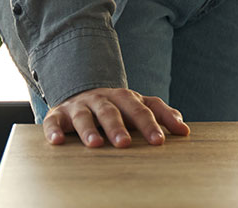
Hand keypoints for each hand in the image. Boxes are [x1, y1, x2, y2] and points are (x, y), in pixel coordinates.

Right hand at [42, 87, 189, 147]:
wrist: (81, 93)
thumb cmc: (116, 106)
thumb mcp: (138, 106)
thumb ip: (161, 113)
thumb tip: (183, 128)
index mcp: (125, 97)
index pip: (141, 108)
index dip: (151, 124)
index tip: (160, 141)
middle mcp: (102, 99)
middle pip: (112, 111)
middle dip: (119, 127)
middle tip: (125, 144)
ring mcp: (80, 106)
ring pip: (84, 116)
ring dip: (89, 130)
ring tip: (95, 144)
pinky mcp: (58, 114)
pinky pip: (54, 122)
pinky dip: (53, 131)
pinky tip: (57, 142)